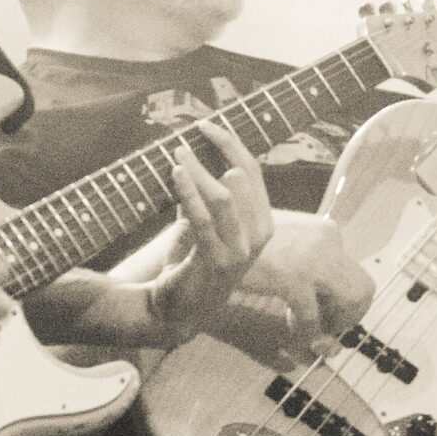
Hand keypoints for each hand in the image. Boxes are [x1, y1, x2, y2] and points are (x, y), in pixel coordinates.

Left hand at [137, 123, 277, 345]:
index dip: (232, 144)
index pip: (253, 172)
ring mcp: (240, 251)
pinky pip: (203, 220)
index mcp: (261, 223)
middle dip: (218, 151)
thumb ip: (200, 196)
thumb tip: (187, 157)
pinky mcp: (216, 262)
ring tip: (178, 153)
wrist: (175, 310)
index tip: (207, 125)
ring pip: (225, 197)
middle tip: (188, 137)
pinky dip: (189, 193)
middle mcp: (258, 236)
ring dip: (199, 170)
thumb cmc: (189, 265)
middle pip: (244, 178)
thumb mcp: (198, 224)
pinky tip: (175, 174)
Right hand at [222, 213, 375, 369]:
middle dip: (348, 318)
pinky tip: (291, 334)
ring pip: (350, 304)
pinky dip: (305, 333)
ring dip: (332, 326)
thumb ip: (308, 266)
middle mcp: (327, 239)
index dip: (346, 305)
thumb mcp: (283, 247)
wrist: (209, 231)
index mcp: (326, 231)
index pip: (357, 274)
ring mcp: (313, 257)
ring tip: (307, 332)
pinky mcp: (293, 276)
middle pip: (363, 290)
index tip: (328, 317)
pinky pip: (312, 318)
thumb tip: (327, 303)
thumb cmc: (240, 240)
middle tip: (326, 331)